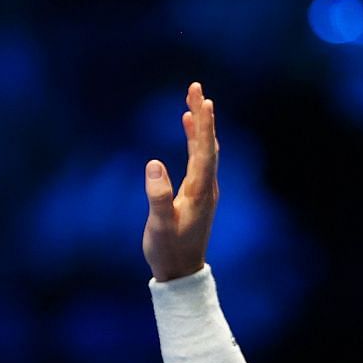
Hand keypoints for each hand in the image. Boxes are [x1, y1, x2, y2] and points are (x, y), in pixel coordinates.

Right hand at [142, 82, 219, 281]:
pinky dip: (196, 139)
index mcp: (200, 191)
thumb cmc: (168, 251)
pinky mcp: (198, 194)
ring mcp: (204, 190)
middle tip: (196, 88)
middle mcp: (207, 187)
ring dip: (200, 125)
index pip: (204, 150)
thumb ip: (157, 196)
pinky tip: (188, 128)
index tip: (200, 99)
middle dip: (202, 116)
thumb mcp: (159, 226)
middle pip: (208, 144)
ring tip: (193, 101)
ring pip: (205, 150)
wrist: (181, 274)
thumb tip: (153, 165)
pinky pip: (200, 159)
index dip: (203, 124)